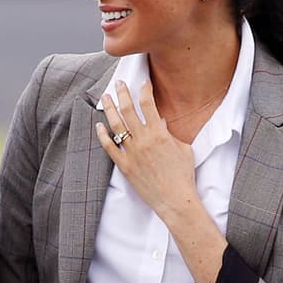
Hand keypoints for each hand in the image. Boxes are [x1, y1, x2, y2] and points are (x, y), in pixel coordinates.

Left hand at [97, 79, 199, 218]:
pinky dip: (102, 135)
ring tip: (106, 97)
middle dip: (122, 93)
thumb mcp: (183, 149)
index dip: (144, 90)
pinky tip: (98, 125)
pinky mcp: (124, 166)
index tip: (142, 83)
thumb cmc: (183, 175)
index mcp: (159, 133)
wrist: (175, 199)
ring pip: (116, 125)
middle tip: (119, 83)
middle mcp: (143, 140)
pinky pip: (109, 147)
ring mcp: (132, 153)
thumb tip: (161, 121)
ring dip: (110, 109)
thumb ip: (170, 133)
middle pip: (128, 110)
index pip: (148, 103)